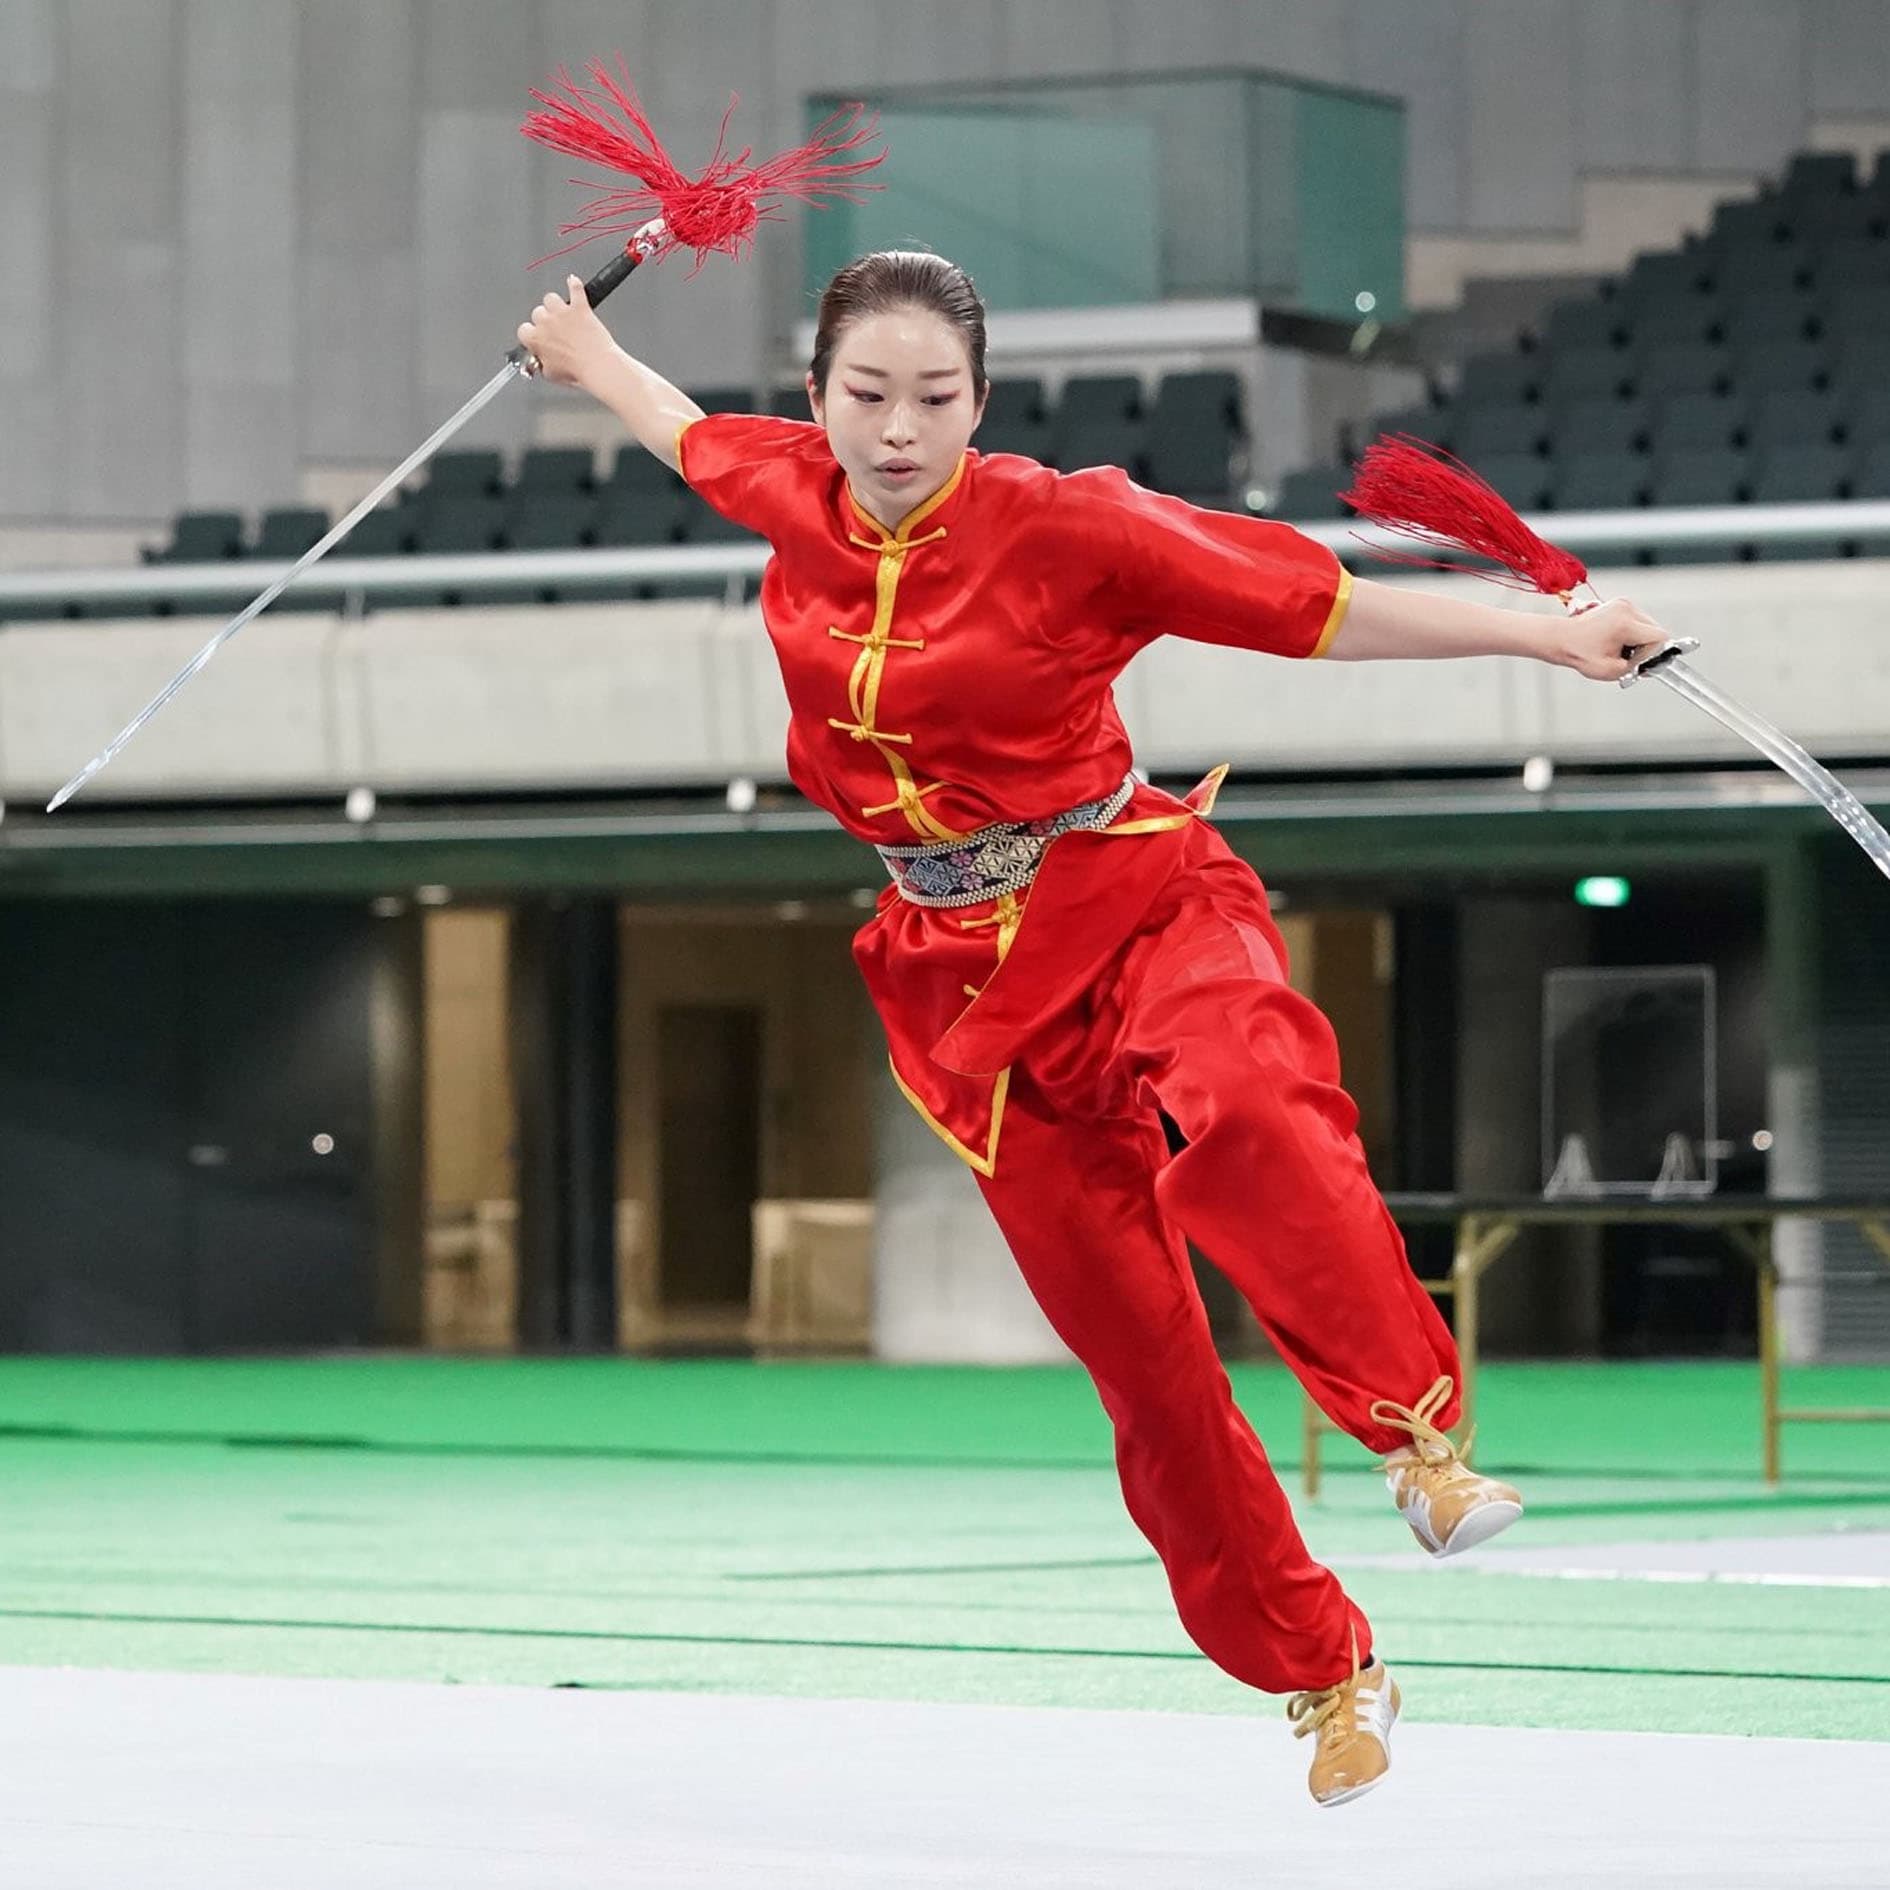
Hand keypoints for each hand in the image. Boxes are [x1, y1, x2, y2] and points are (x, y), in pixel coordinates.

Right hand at [516, 276, 613, 387]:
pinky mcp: (580, 307)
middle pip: (538, 312)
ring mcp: (563, 312)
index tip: (538, 337)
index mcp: (535, 339)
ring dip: (556, 304)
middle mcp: (546, 322)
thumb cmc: (577, 372)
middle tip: (556, 330)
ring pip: (551, 298)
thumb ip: (541, 364)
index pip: (524, 330)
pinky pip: (575, 288)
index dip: (532, 334)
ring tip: (563, 313)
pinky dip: (574, 285)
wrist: (598, 366)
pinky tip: (573, 281)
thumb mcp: (551, 375)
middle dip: (545, 320)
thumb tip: (539, 362)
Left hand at [1549, 595, 1668, 681]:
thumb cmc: (1580, 654)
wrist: (1561, 638)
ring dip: (1639, 640)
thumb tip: (1654, 662)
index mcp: (1625, 623)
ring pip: (1648, 625)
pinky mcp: (1621, 603)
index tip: (1639, 662)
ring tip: (1618, 649)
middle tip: (1628, 659)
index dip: (1653, 654)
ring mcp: (1624, 604)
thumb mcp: (1611, 671)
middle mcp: (1627, 609)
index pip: (1659, 637)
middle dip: (1646, 647)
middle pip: (1656, 630)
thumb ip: (1638, 667)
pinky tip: (1617, 640)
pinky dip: (1633, 632)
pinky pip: (1638, 620)